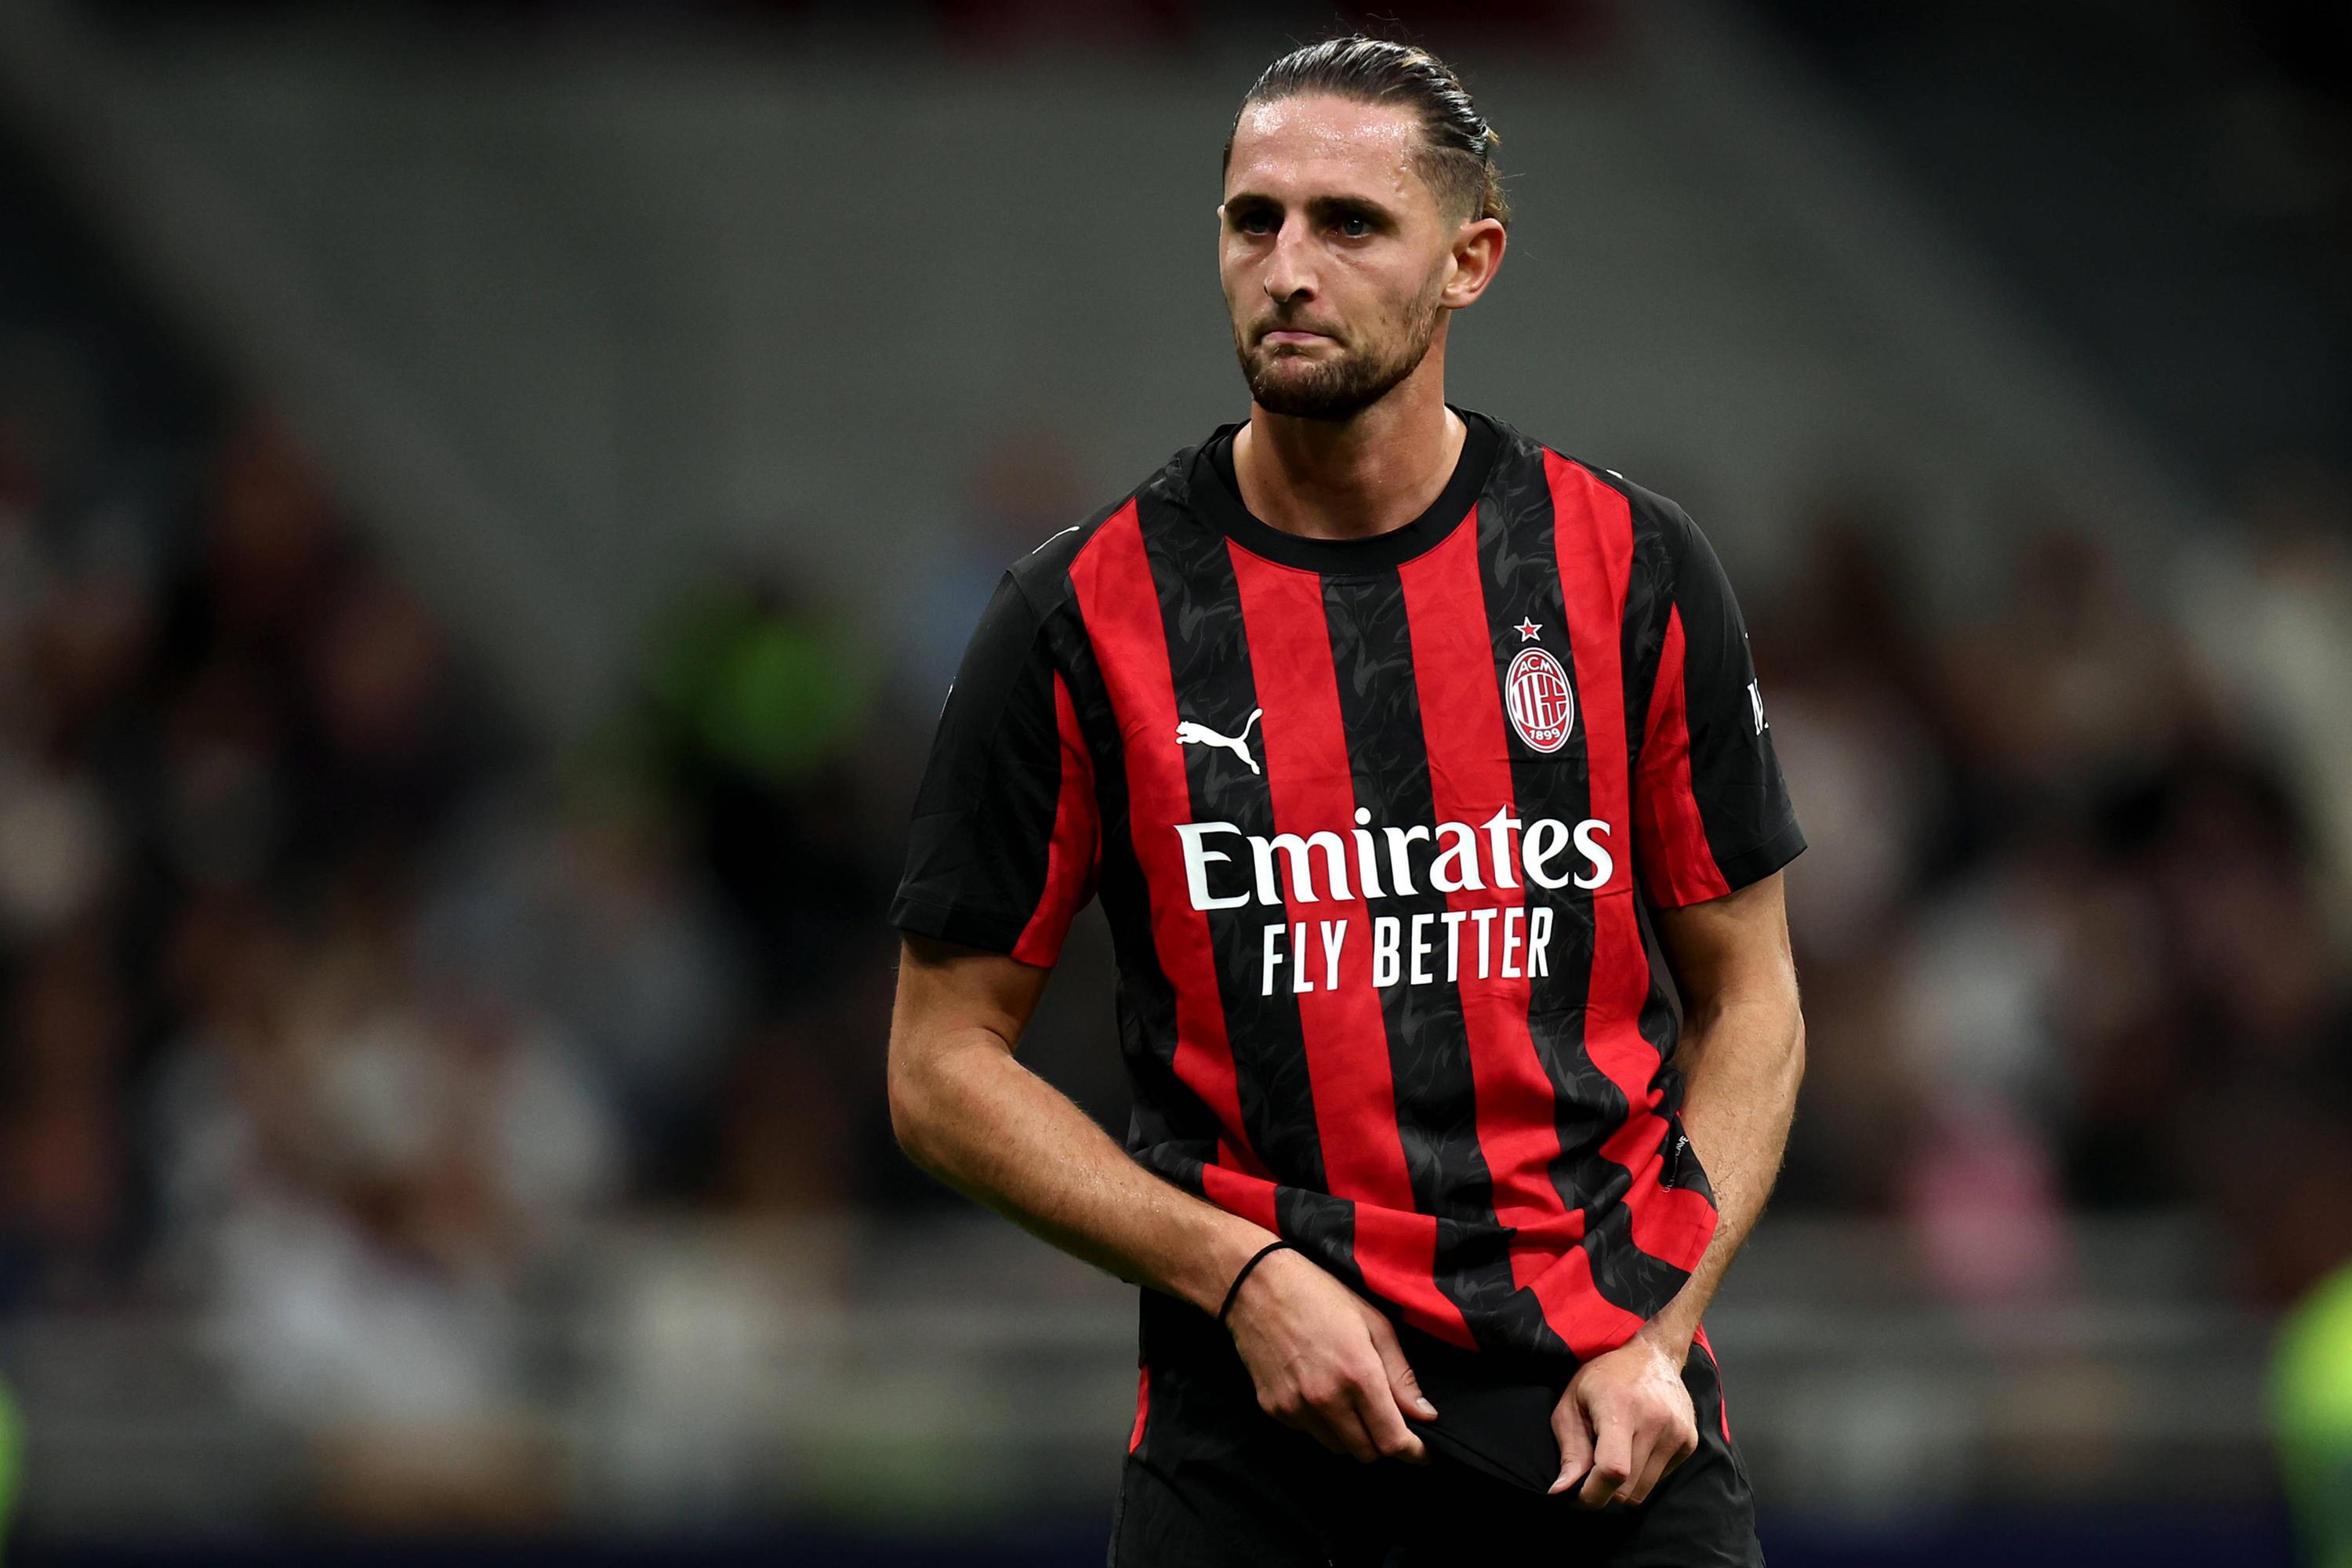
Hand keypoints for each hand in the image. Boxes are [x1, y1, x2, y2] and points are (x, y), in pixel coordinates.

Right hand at [1222, 1247, 1436, 1464]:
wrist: (1256, 1286)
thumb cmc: (1320, 1296)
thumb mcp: (1374, 1324)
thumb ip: (1402, 1375)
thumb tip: (1426, 1415)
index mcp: (1357, 1375)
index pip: (1392, 1441)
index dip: (1413, 1452)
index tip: (1422, 1451)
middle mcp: (1326, 1399)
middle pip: (1366, 1453)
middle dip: (1383, 1441)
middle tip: (1386, 1417)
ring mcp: (1295, 1407)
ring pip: (1337, 1447)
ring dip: (1351, 1434)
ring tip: (1347, 1397)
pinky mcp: (1273, 1409)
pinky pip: (1309, 1432)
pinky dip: (1321, 1423)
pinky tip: (1318, 1390)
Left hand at [1549, 1327, 1696, 1505]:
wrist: (1653, 1355)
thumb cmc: (1605, 1376)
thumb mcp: (1573, 1402)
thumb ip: (1570, 1449)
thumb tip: (1561, 1492)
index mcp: (1621, 1408)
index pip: (1613, 1470)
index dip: (1592, 1494)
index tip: (1576, 1497)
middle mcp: (1655, 1422)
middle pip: (1627, 1489)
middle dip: (1604, 1491)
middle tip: (1591, 1473)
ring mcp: (1677, 1433)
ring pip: (1644, 1490)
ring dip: (1624, 1485)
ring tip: (1615, 1453)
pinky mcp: (1690, 1442)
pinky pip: (1660, 1479)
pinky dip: (1643, 1474)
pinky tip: (1636, 1446)